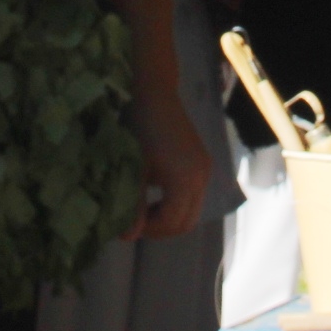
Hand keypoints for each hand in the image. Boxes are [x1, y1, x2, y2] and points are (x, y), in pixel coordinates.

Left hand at [129, 90, 211, 241]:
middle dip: (160, 228)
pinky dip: (176, 203)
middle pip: (186, 222)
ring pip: (192, 211)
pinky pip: (194, 196)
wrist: (155, 94)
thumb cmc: (139, 129)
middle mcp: (202, 179)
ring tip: (143, 209)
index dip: (148, 230)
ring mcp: (205, 171)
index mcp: (185, 181)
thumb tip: (127, 236)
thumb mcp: (134, 170)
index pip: (172, 222)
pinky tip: (155, 193)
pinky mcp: (203, 163)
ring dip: (168, 217)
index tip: (125, 228)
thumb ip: (133, 204)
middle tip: (135, 224)